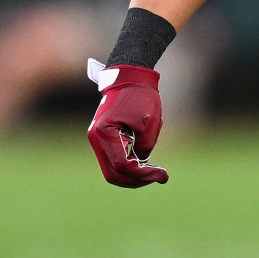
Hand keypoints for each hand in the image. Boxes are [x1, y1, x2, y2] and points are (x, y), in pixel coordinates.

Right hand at [86, 60, 167, 187]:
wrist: (128, 77)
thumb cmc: (141, 96)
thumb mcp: (149, 124)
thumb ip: (144, 148)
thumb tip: (141, 164)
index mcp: (105, 132)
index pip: (122, 165)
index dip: (143, 175)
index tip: (162, 175)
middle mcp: (96, 138)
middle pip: (113, 173)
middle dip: (136, 180)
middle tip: (158, 177)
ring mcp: (97, 139)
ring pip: (112, 169)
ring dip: (132, 175)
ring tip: (153, 172)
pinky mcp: (102, 139)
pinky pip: (113, 160)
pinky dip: (128, 166)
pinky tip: (145, 164)